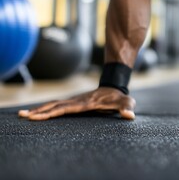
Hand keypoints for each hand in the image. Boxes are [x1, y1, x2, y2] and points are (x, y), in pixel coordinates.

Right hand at [18, 87, 135, 120]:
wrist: (114, 87)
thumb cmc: (119, 98)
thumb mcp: (126, 103)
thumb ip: (127, 108)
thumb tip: (129, 115)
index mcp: (85, 104)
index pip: (65, 108)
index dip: (51, 112)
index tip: (38, 116)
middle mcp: (76, 101)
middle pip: (54, 106)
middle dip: (39, 111)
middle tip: (23, 116)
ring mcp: (74, 101)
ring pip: (53, 105)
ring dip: (39, 110)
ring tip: (23, 115)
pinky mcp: (73, 103)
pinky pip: (56, 106)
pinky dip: (45, 110)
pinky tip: (36, 113)